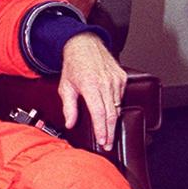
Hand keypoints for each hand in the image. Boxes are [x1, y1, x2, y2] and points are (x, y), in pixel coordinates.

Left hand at [57, 33, 126, 150]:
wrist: (84, 44)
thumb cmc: (74, 65)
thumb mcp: (65, 87)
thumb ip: (68, 107)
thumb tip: (70, 124)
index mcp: (90, 85)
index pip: (99, 113)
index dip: (102, 130)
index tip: (103, 141)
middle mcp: (105, 82)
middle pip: (111, 114)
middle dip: (110, 132)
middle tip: (108, 144)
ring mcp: (115, 80)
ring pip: (117, 107)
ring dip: (113, 122)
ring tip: (109, 134)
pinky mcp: (122, 77)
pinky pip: (121, 97)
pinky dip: (116, 107)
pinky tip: (111, 114)